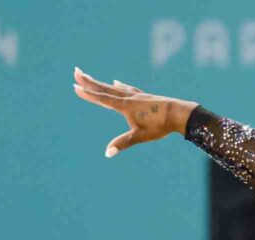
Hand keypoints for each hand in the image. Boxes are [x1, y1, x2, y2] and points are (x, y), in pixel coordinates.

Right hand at [73, 67, 197, 157]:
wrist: (179, 114)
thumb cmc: (160, 126)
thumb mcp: (140, 136)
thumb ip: (122, 143)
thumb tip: (108, 153)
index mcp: (125, 106)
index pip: (102, 99)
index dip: (88, 94)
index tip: (74, 87)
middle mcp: (128, 98)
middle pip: (105, 88)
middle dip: (89, 81)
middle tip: (76, 72)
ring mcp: (137, 96)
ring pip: (115, 87)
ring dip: (101, 83)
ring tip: (90, 77)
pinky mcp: (145, 97)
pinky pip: (128, 89)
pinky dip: (120, 86)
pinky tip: (117, 83)